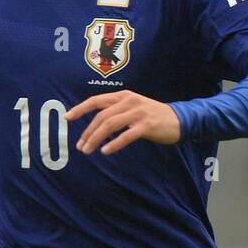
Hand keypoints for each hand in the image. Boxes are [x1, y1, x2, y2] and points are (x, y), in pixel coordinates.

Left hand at [64, 90, 181, 154]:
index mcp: (123, 96)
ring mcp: (138, 113)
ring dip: (96, 138)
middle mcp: (129, 101)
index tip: (68, 117)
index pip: (97, 100)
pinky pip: (126, 135)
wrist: (179, 119)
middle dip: (87, 132)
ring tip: (88, 150)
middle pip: (101, 116)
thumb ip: (116, 111)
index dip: (81, 108)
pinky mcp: (146, 126)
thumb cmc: (152, 115)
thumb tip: (95, 125)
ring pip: (110, 125)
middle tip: (80, 146)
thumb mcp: (133, 107)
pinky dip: (114, 144)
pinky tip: (105, 151)